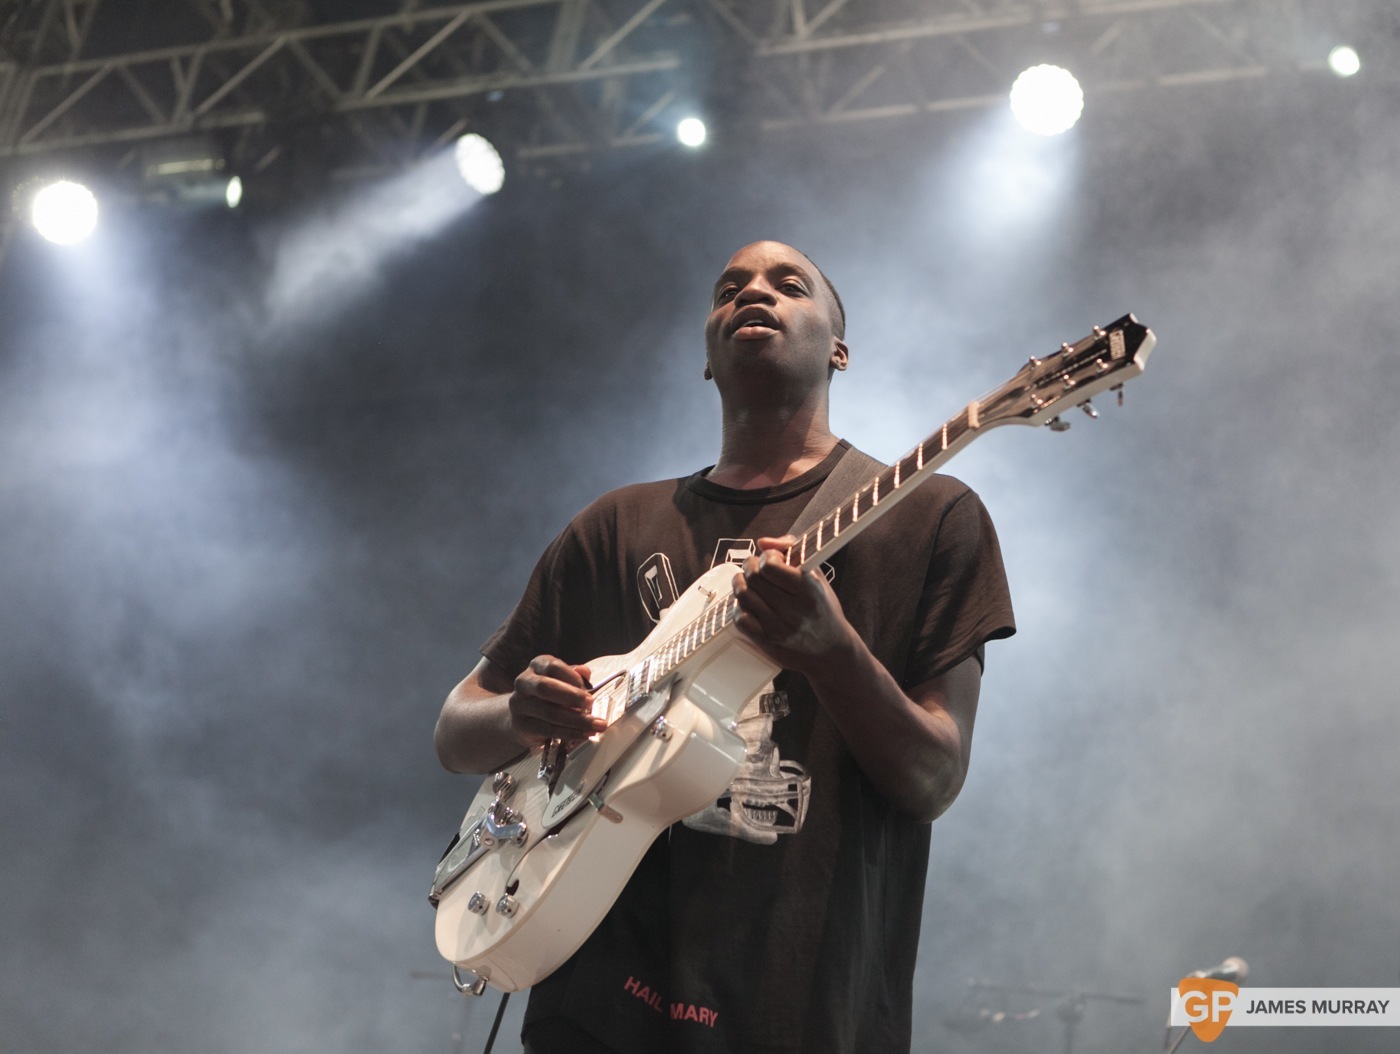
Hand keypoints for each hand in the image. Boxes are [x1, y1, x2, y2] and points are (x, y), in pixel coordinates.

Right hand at [507, 656, 605, 746]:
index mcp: (537, 666)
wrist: (522, 718)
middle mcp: (524, 682)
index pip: (553, 667)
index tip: (588, 689)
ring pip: (549, 712)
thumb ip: (575, 675)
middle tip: (591, 704)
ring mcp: (519, 704)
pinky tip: (584, 734)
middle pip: (545, 687)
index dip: (572, 678)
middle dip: (572, 697)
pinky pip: (548, 729)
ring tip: (596, 725)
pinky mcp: (521, 725)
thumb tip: (585, 671)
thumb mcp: (562, 680)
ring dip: (577, 720)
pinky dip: (569, 733)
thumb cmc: (549, 695)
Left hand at [731, 535, 857, 675]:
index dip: (766, 557)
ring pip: (743, 596)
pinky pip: (740, 619)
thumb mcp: (817, 576)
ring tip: (748, 582)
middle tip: (755, 567)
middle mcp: (793, 610)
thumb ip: (791, 550)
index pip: (770, 566)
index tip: (771, 559)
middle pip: (753, 578)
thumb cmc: (823, 609)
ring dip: (740, 584)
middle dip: (750, 566)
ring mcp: (778, 628)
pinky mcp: (767, 642)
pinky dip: (739, 608)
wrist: (831, 651)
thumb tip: (763, 542)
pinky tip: (748, 604)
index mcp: (808, 590)